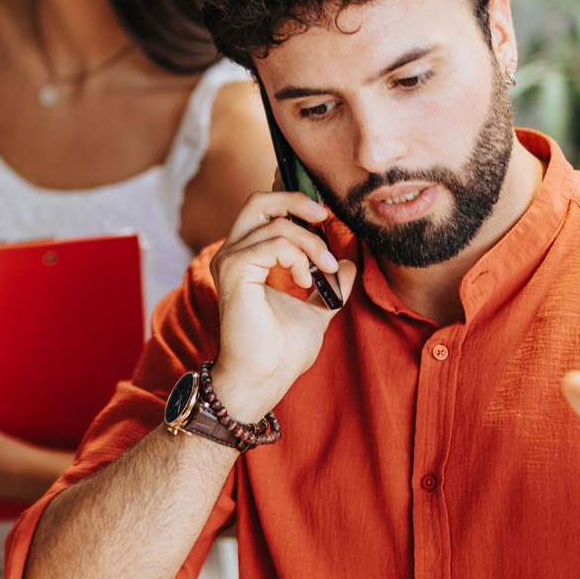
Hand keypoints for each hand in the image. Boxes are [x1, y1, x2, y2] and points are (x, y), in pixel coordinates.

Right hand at [207, 191, 355, 420]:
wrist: (265, 377)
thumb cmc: (282, 350)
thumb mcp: (316, 309)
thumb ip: (328, 284)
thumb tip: (348, 264)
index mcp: (247, 258)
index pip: (265, 211)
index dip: (296, 207)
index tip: (327, 222)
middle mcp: (233, 253)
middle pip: (258, 201)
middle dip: (296, 201)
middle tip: (324, 217)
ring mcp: (230, 260)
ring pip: (275, 223)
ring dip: (310, 243)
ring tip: (324, 270)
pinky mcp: (234, 271)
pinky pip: (273, 243)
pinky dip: (299, 257)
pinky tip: (305, 280)